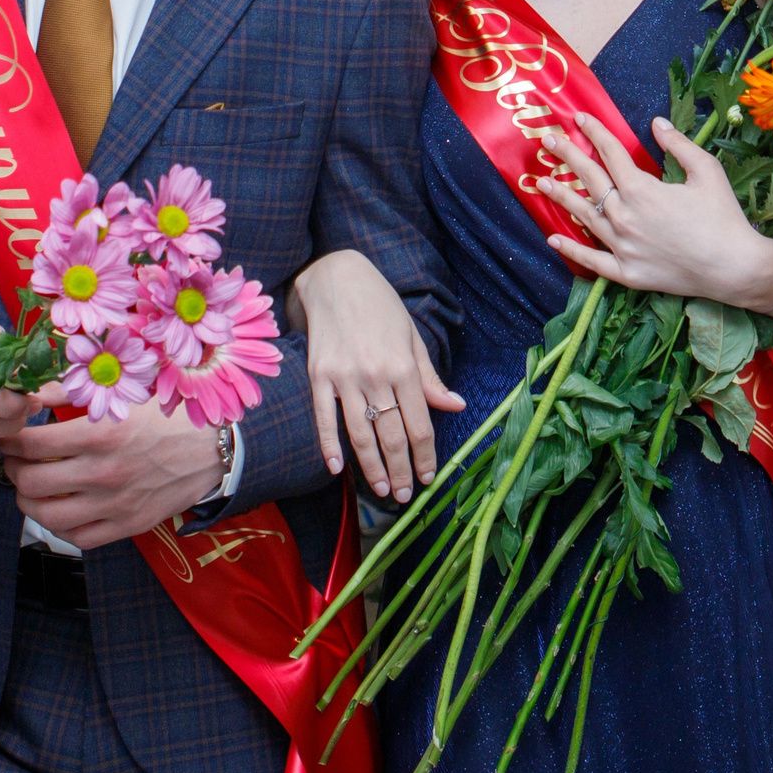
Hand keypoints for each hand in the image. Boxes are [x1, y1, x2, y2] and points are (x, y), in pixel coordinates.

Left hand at [1, 392, 228, 549]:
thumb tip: (31, 392)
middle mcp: (105, 472)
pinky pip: (78, 537)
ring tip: (30, 489)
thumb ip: (74, 391)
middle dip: (14, 472)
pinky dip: (59, 527)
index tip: (8, 437)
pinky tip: (59, 509)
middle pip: (33, 482)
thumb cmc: (166, 416)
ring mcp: (116, 504)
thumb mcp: (123, 394)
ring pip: (48, 516)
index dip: (11, 441)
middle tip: (15, 463)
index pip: (32, 443)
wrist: (213, 450)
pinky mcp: (128, 526)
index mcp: (102, 434)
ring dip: (29, 503)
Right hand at [288, 249, 463, 501]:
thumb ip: (429, 377)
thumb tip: (455, 406)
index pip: (419, 425)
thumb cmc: (380, 306)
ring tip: (381, 489)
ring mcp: (344, 377)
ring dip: (372, 467)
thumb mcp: (411, 337)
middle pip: (392, 436)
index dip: (425, 457)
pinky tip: (336, 468)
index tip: (428, 477)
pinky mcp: (318, 375)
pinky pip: (324, 417)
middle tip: (404, 495)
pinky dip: (329, 445)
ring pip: (360, 434)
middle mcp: (375, 375)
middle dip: (401, 471)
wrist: (336, 278)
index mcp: (404, 367)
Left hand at [540, 113, 772, 309]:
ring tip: (543, 182)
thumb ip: (678, 145)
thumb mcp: (706, 171)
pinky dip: (572, 250)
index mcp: (641, 189)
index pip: (610, 154)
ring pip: (584, 217)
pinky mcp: (627, 272)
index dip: (595, 132)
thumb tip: (656, 122)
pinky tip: (553, 238)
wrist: (735, 267)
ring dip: (562, 197)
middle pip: (590, 180)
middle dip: (568, 156)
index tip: (580, 118)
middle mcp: (624, 216)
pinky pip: (593, 260)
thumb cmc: (724, 216)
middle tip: (549, 141)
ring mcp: (622, 246)